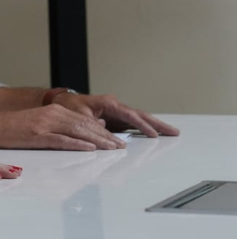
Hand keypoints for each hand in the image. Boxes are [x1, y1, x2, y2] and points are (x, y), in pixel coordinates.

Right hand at [0, 105, 128, 149]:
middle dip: (106, 137)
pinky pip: (61, 140)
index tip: (118, 141)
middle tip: (122, 147)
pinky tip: (89, 148)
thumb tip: (90, 130)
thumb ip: (64, 125)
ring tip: (112, 149)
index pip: (85, 121)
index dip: (104, 131)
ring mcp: (44, 125)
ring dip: (97, 141)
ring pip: (77, 132)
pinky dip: (77, 144)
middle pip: (85, 126)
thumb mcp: (41, 123)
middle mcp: (52, 115)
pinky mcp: (37, 135)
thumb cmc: (14, 128)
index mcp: (54, 111)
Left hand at [53, 93, 179, 137]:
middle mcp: (115, 106)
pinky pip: (134, 124)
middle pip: (140, 115)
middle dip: (157, 124)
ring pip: (140, 119)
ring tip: (172, 133)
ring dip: (155, 126)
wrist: (62, 104)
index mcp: (108, 103)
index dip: (142, 125)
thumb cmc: (69, 108)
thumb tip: (108, 134)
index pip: (129, 115)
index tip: (154, 134)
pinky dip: (145, 129)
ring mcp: (117, 113)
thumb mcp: (79, 117)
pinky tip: (156, 134)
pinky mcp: (116, 119)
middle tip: (174, 132)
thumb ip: (94, 125)